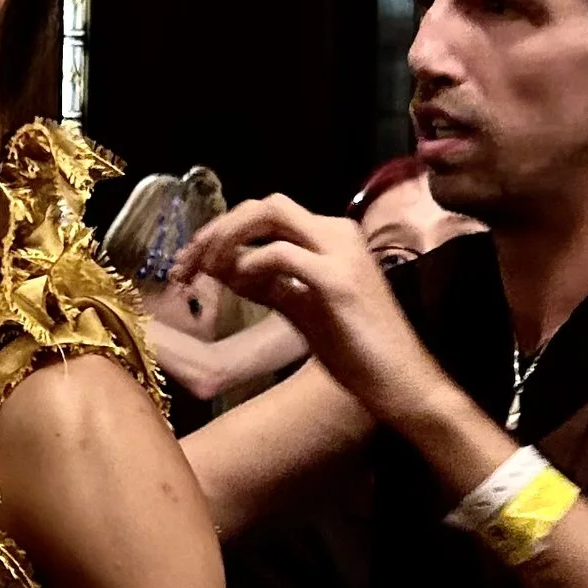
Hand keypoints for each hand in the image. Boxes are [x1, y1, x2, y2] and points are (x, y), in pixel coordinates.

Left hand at [174, 191, 442, 432]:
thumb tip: (222, 267)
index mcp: (330, 238)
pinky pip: (281, 254)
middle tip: (186, 264)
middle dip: (217, 229)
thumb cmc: (357, 351)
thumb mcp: (301, 309)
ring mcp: (340, 252)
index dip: (221, 234)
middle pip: (263, 205)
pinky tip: (239, 287)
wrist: (401, 382)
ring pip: (270, 213)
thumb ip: (265, 284)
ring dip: (226, 238)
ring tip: (203, 272)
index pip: (266, 216)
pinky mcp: (338, 279)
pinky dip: (250, 265)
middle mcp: (337, 234)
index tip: (189, 264)